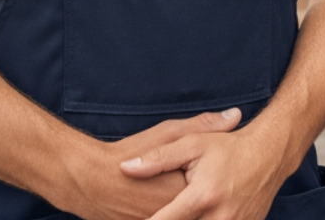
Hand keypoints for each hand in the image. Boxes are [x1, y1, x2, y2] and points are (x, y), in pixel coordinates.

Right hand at [60, 110, 243, 219]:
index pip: (219, 192)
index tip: (235, 181)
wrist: (88, 180)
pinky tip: (180, 206)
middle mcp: (179, 212)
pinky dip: (178, 214)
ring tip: (195, 200)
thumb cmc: (128, 154)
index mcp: (189, 191)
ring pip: (191, 217)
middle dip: (212, 204)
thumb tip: (236, 115)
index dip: (228, 186)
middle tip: (220, 195)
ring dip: (194, 210)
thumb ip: (205, 126)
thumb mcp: (169, 133)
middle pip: (206, 210)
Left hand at [119, 111, 291, 219]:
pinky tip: (202, 215)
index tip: (132, 218)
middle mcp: (220, 216)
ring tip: (186, 212)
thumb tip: (126, 167)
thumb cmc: (228, 148)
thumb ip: (158, 158)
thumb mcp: (192, 143)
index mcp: (203, 196)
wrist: (270, 153)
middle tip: (141, 214)